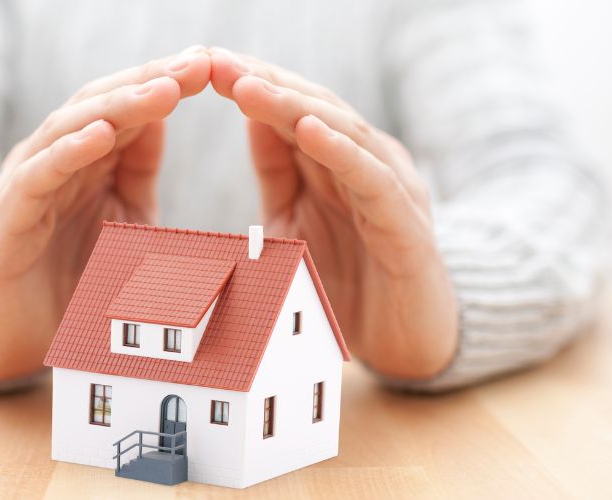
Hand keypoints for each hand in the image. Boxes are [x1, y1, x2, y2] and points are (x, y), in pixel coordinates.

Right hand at [0, 47, 210, 380]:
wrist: (15, 340)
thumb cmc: (71, 280)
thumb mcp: (121, 219)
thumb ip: (136, 170)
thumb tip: (160, 116)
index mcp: (81, 159)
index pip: (125, 107)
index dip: (165, 82)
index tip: (211, 64)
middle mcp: (50, 161)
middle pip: (99, 106)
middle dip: (149, 82)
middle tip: (197, 64)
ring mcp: (24, 186)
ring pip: (68, 131)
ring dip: (117, 108)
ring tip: (163, 91)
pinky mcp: (6, 220)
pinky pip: (37, 178)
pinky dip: (67, 154)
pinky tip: (100, 136)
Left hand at [210, 48, 457, 378]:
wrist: (408, 340)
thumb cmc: (350, 281)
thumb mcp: (296, 221)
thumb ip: (279, 172)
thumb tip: (252, 118)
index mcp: (336, 160)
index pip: (290, 108)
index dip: (249, 84)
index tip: (202, 65)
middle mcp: (367, 162)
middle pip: (312, 109)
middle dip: (262, 84)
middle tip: (216, 63)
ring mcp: (390, 188)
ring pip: (341, 132)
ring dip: (292, 107)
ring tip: (248, 87)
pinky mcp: (405, 223)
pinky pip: (370, 179)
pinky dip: (340, 151)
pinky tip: (308, 130)